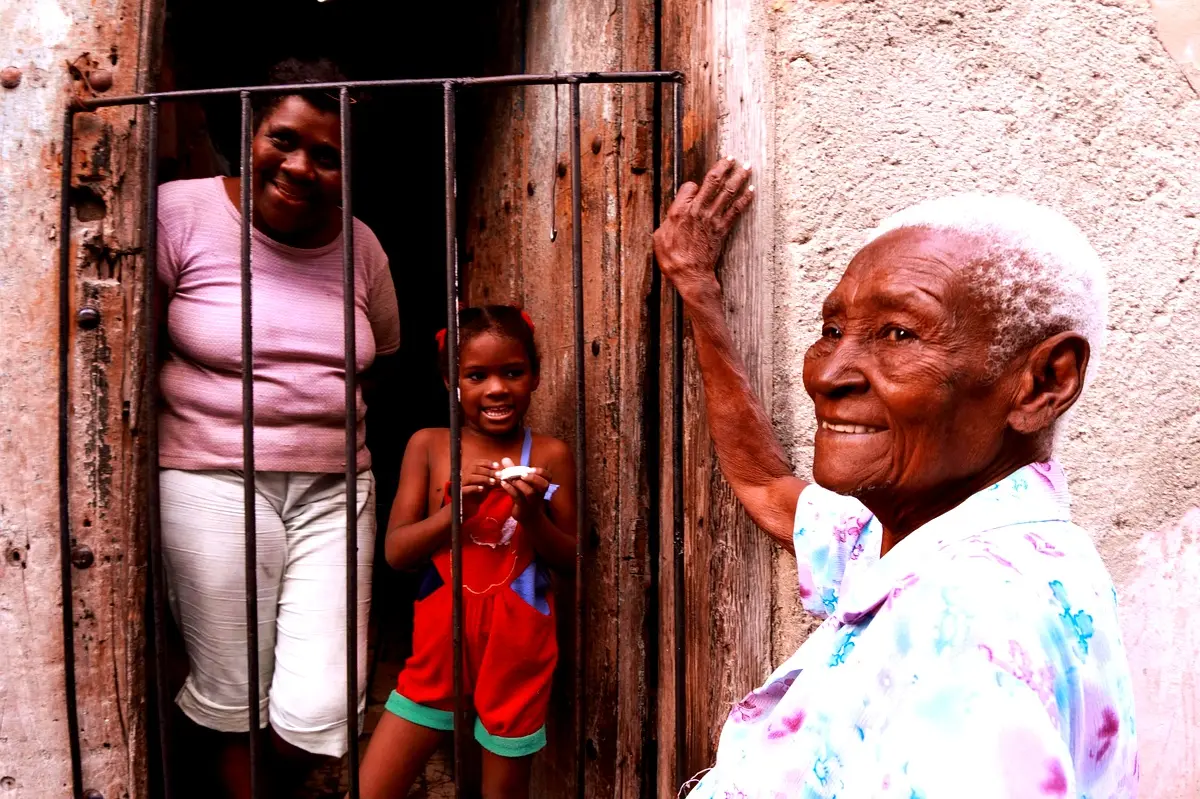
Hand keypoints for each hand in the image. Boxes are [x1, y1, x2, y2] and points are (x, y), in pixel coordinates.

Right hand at [460, 459, 496, 517]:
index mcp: (468, 471)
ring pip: (470, 477)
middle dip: (488, 471)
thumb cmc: (476, 496)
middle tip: (498, 475)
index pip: (476, 463)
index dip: (486, 463)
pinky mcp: (459, 494)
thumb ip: (492, 480)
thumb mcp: (486, 486)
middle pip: (474, 469)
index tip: (497, 466)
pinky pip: (465, 489)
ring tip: (493, 482)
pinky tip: (482, 489)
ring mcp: (460, 484)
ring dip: (483, 478)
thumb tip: (502, 474)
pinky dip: (474, 488)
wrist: (467, 509)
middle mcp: (462, 476)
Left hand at [493, 457, 552, 522]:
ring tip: (512, 480)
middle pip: (543, 484)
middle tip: (522, 474)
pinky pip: (517, 498)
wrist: (529, 517)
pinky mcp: (522, 508)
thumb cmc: (525, 496)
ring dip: (520, 484)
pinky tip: (503, 483)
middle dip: (533, 477)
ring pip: (530, 492)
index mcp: (542, 485)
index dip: (541, 472)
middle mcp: (540, 493)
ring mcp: (532, 501)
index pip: (548, 476)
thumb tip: (505, 459)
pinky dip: (510, 489)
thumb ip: (514, 470)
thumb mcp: (521, 483)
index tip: (530, 468)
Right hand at [652, 157, 753, 303]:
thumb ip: (668, 221)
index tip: (694, 188)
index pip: (690, 186)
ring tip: (747, 167)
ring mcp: (712, 219)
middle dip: (724, 167)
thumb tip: (672, 215)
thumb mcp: (659, 237)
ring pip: (728, 192)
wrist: (690, 274)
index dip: (692, 185)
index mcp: (680, 210)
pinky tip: (752, 190)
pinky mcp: (723, 229)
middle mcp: (698, 210)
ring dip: (739, 177)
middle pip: (713, 182)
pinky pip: (736, 210)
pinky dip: (745, 199)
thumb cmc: (672, 259)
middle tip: (732, 157)